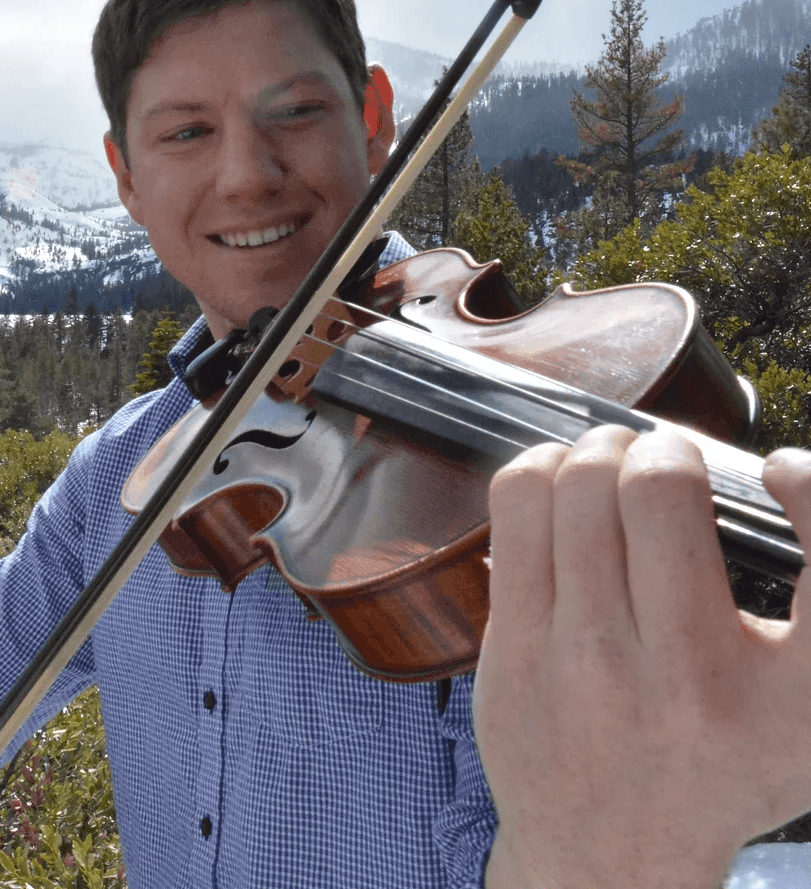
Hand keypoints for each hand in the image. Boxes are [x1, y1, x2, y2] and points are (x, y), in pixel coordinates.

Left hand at [474, 425, 810, 888]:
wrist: (611, 852)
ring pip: (575, 485)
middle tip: (665, 457)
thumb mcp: (801, 701)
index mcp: (784, 695)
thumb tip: (787, 470)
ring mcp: (584, 662)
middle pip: (656, 489)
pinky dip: (543, 468)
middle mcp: (682, 678)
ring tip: (611, 461)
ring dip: (597, 450)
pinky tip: (559, 479)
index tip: (780, 471)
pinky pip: (516, 506)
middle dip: (662, 447)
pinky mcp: (514, 648)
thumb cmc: (721, 761)